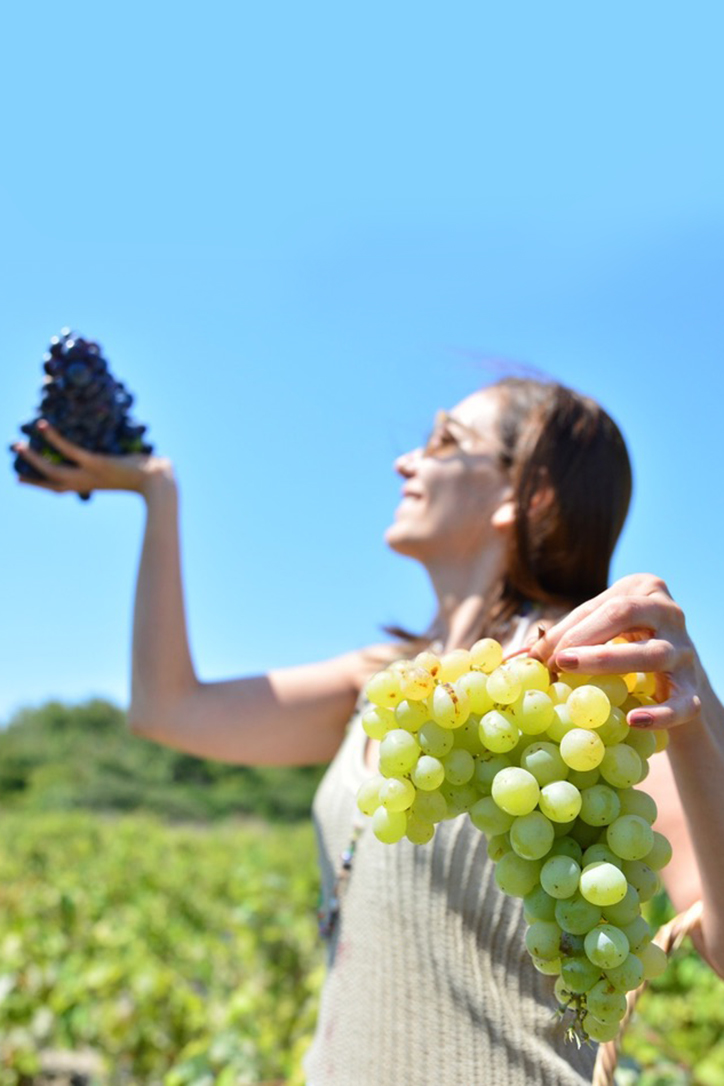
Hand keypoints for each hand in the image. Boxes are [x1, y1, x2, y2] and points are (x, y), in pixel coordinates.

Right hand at [11, 420, 172, 498]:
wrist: (159, 482)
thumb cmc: (147, 475)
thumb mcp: (125, 470)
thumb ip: (115, 464)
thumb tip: (119, 452)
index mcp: (91, 485)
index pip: (60, 488)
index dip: (40, 484)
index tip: (22, 479)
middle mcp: (87, 483)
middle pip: (51, 482)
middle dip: (31, 475)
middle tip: (13, 464)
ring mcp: (90, 474)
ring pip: (53, 469)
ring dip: (33, 457)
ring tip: (18, 444)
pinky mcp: (97, 463)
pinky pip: (70, 450)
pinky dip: (55, 438)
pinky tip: (43, 426)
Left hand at [529, 573, 701, 729]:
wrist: (673, 672)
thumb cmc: (624, 640)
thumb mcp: (599, 628)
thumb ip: (564, 635)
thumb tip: (521, 657)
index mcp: (645, 590)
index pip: (607, 605)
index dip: (574, 632)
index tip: (545, 657)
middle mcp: (670, 613)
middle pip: (628, 615)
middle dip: (589, 640)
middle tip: (559, 662)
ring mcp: (686, 651)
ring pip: (654, 655)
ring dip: (613, 667)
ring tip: (582, 690)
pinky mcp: (694, 689)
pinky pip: (682, 703)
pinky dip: (660, 714)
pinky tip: (633, 720)